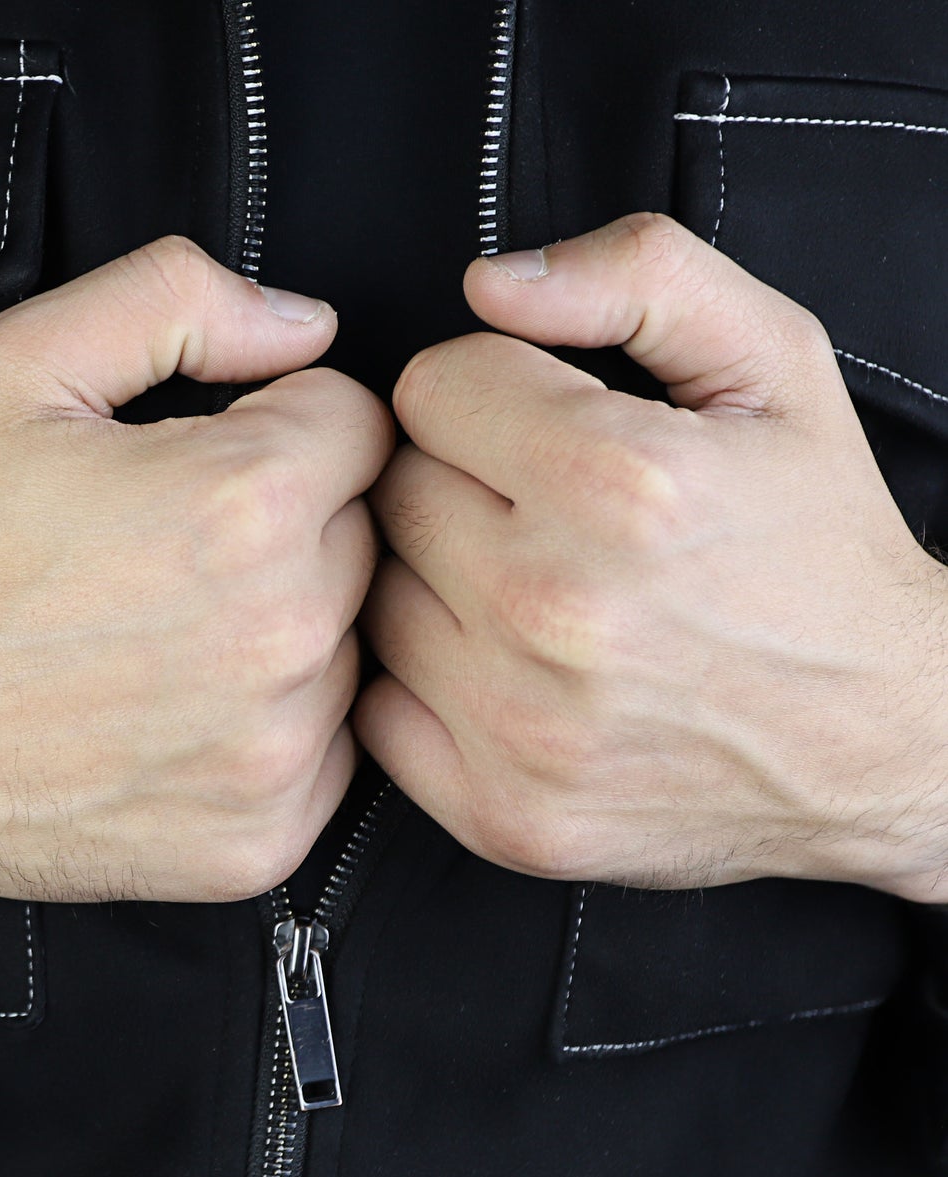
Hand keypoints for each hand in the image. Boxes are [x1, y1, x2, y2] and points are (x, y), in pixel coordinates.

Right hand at [0, 237, 391, 901]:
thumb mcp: (24, 365)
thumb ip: (179, 299)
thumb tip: (306, 325)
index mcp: (244, 500)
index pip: (362, 428)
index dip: (282, 427)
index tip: (214, 459)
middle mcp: (283, 632)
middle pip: (363, 540)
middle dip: (289, 528)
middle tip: (172, 553)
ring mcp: (277, 751)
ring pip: (349, 649)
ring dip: (285, 633)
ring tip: (166, 638)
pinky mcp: (264, 838)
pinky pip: (327, 754)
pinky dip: (271, 731)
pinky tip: (180, 715)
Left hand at [355, 211, 947, 900]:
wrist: (887, 738)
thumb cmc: (818, 548)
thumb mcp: (774, 365)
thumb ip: (637, 276)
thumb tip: (488, 284)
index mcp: (618, 482)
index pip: (430, 390)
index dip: (484, 395)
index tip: (538, 427)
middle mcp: (555, 611)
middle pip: (393, 496)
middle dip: (455, 485)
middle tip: (538, 513)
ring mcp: (522, 728)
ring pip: (375, 601)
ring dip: (432, 585)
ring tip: (527, 592)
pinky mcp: (503, 814)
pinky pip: (378, 711)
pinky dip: (420, 685)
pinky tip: (501, 670)